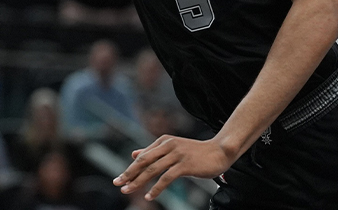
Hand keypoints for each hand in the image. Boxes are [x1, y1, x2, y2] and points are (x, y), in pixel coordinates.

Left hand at [113, 135, 234, 200]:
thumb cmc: (195, 152)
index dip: (130, 168)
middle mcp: (168, 145)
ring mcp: (177, 155)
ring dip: (138, 181)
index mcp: (164, 140)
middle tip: (117, 184)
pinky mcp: (185, 165)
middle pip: (144, 161)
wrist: (219, 151)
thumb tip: (133, 154)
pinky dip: (156, 188)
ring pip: (152, 170)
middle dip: (129, 173)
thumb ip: (153, 151)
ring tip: (128, 191)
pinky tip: (149, 196)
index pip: (143, 156)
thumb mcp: (172, 149)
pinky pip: (166, 178)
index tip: (119, 179)